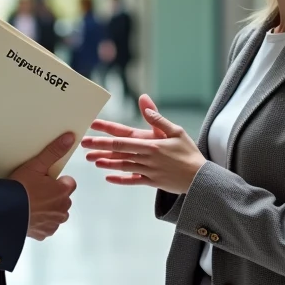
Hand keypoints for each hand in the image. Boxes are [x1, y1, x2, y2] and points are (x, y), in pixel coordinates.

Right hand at [9, 133, 77, 240]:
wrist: (5, 211)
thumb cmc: (20, 189)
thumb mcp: (36, 165)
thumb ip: (53, 152)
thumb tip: (69, 139)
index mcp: (63, 191)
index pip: (69, 183)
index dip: (57, 181)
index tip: (46, 180)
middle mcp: (62, 209)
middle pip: (63, 199)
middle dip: (53, 195)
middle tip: (35, 191)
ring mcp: (53, 222)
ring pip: (56, 213)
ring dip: (48, 209)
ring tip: (31, 203)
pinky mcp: (43, 233)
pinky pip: (46, 226)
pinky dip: (40, 222)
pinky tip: (28, 214)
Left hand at [83, 95, 206, 193]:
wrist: (201, 178)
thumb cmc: (189, 152)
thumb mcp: (176, 131)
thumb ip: (157, 118)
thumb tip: (144, 102)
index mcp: (151, 143)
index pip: (124, 136)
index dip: (106, 130)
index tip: (93, 126)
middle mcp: (147, 158)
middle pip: (118, 151)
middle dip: (99, 147)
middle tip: (83, 144)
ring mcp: (148, 171)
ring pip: (122, 166)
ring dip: (106, 163)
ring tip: (92, 160)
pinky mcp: (151, 182)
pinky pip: (132, 181)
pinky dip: (120, 179)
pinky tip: (108, 177)